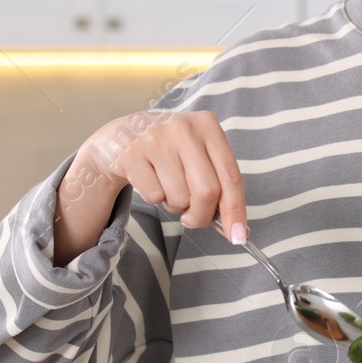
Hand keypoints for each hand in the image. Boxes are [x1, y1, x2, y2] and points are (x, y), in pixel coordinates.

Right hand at [54, 110, 245, 264]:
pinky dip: (155, 199)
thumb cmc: (170, 150)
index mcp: (208, 126)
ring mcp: (156, 139)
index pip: (231, 176)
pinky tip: (150, 180)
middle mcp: (184, 129)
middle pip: (207, 191)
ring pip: (180, 198)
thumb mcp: (197, 154)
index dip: (236, 210)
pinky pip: (154, 196)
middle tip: (192, 219)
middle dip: (202, 216)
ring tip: (167, 187)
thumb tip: (237, 227)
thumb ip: (218, 183)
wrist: (123, 135)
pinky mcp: (132, 154)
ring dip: (175, 205)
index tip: (238, 236)